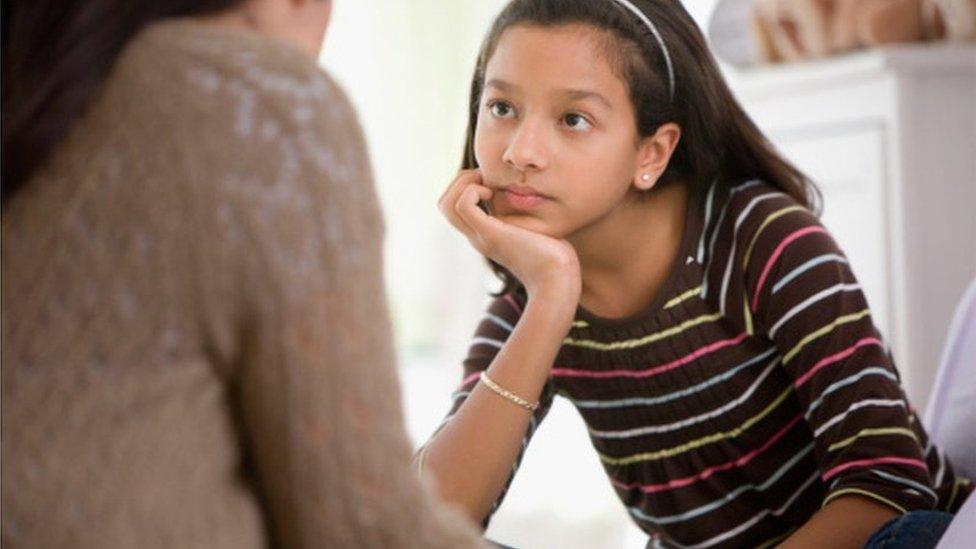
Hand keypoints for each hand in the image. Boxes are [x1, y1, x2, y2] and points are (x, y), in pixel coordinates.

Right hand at [438, 170, 580, 306]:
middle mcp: (477, 236)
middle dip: (460, 181)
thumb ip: (530, 217)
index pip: (455, 207)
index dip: (467, 186)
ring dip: (464, 183)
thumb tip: (535, 200)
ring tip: (488, 185)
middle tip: (487, 179)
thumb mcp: (538, 231)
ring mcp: (481, 236)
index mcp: (485, 235)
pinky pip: (463, 205)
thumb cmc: (556, 258)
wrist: (558, 282)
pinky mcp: (490, 234)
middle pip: (444, 204)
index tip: (493, 181)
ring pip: (445, 204)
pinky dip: (474, 190)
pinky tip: (493, 194)